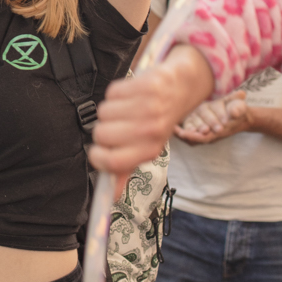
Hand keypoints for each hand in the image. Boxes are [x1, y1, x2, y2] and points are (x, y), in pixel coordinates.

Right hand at [88, 45, 212, 184]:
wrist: (183, 88)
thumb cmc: (160, 121)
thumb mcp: (147, 148)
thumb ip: (126, 169)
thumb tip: (111, 196)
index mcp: (150, 150)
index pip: (113, 162)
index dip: (98, 158)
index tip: (98, 152)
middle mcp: (151, 130)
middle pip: (102, 134)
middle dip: (103, 129)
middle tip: (117, 125)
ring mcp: (150, 106)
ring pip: (103, 111)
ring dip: (109, 110)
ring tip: (125, 109)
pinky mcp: (147, 85)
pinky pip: (112, 92)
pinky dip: (116, 93)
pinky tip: (130, 95)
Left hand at [176, 94, 253, 144]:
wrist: (240, 115)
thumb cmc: (239, 110)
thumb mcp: (240, 108)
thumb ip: (237, 109)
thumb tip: (234, 112)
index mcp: (219, 131)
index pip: (204, 138)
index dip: (194, 136)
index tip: (183, 134)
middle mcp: (210, 134)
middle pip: (195, 138)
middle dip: (186, 135)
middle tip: (175, 132)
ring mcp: (206, 131)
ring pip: (191, 135)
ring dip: (182, 132)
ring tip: (171, 127)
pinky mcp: (201, 126)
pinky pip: (190, 130)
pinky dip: (182, 128)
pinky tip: (174, 123)